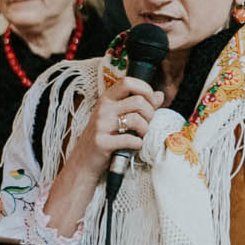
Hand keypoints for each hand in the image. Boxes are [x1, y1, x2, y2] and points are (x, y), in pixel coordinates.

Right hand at [44, 77, 164, 234]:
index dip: (145, 89)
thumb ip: (139, 105)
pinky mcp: (103, 142)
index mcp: (106, 99)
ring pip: (136, 119)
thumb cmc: (104, 138)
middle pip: (138, 101)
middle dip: (150, 114)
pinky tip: (134, 145)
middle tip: (146, 123)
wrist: (84, 162)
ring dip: (144, 130)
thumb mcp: (118, 117)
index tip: (151, 101)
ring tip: (140, 135)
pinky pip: (131, 139)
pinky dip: (138, 144)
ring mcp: (101, 126)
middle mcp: (103, 109)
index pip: (128, 82)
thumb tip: (159, 95)